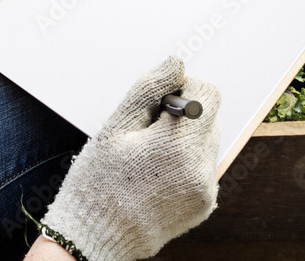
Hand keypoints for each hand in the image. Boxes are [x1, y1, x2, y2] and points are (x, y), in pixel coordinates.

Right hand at [40, 56, 219, 260]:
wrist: (93, 241)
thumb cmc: (97, 182)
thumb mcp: (115, 127)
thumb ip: (150, 89)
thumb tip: (177, 64)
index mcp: (178, 146)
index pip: (209, 94)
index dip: (185, 89)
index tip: (158, 105)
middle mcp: (200, 169)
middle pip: (210, 116)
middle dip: (184, 115)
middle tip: (147, 133)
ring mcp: (205, 190)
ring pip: (208, 140)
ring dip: (186, 138)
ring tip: (149, 157)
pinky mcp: (205, 204)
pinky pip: (205, 166)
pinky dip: (186, 162)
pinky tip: (157, 174)